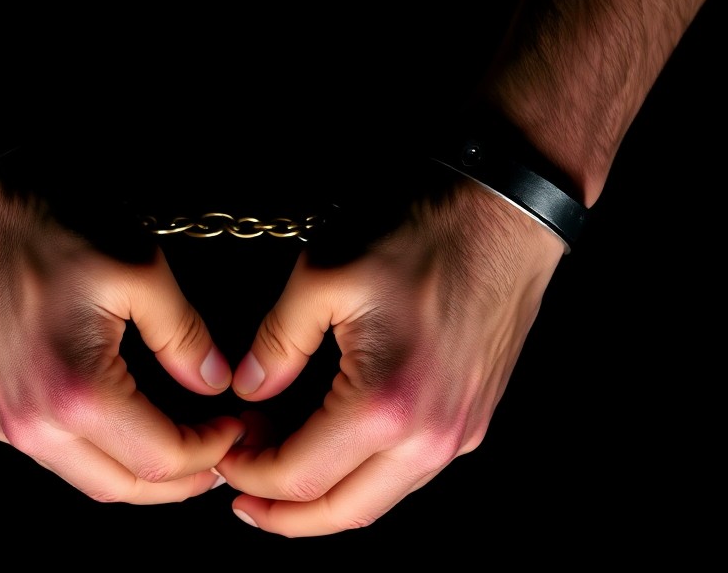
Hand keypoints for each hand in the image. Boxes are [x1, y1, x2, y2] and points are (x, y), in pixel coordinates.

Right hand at [0, 168, 244, 503]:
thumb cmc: (39, 222)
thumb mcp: (137, 266)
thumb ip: (184, 335)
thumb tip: (215, 381)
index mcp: (75, 393)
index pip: (162, 460)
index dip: (213, 450)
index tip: (242, 424)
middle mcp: (32, 424)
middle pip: (123, 488)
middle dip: (183, 478)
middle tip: (224, 447)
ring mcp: (4, 419)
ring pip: (87, 477)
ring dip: (140, 470)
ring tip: (185, 437)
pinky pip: (56, 453)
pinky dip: (102, 451)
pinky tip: (131, 419)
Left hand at [217, 177, 565, 534]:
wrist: (505, 213)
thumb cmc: (419, 233)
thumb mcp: (323, 274)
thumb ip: (277, 343)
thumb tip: (246, 389)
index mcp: (386, 405)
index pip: (300, 476)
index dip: (249, 475)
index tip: (222, 453)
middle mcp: (430, 437)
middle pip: (342, 513)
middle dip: (282, 513)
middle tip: (239, 491)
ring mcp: (458, 434)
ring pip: (379, 501)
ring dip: (323, 498)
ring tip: (278, 468)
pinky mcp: (472, 421)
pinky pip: (409, 475)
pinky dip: (362, 477)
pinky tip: (332, 448)